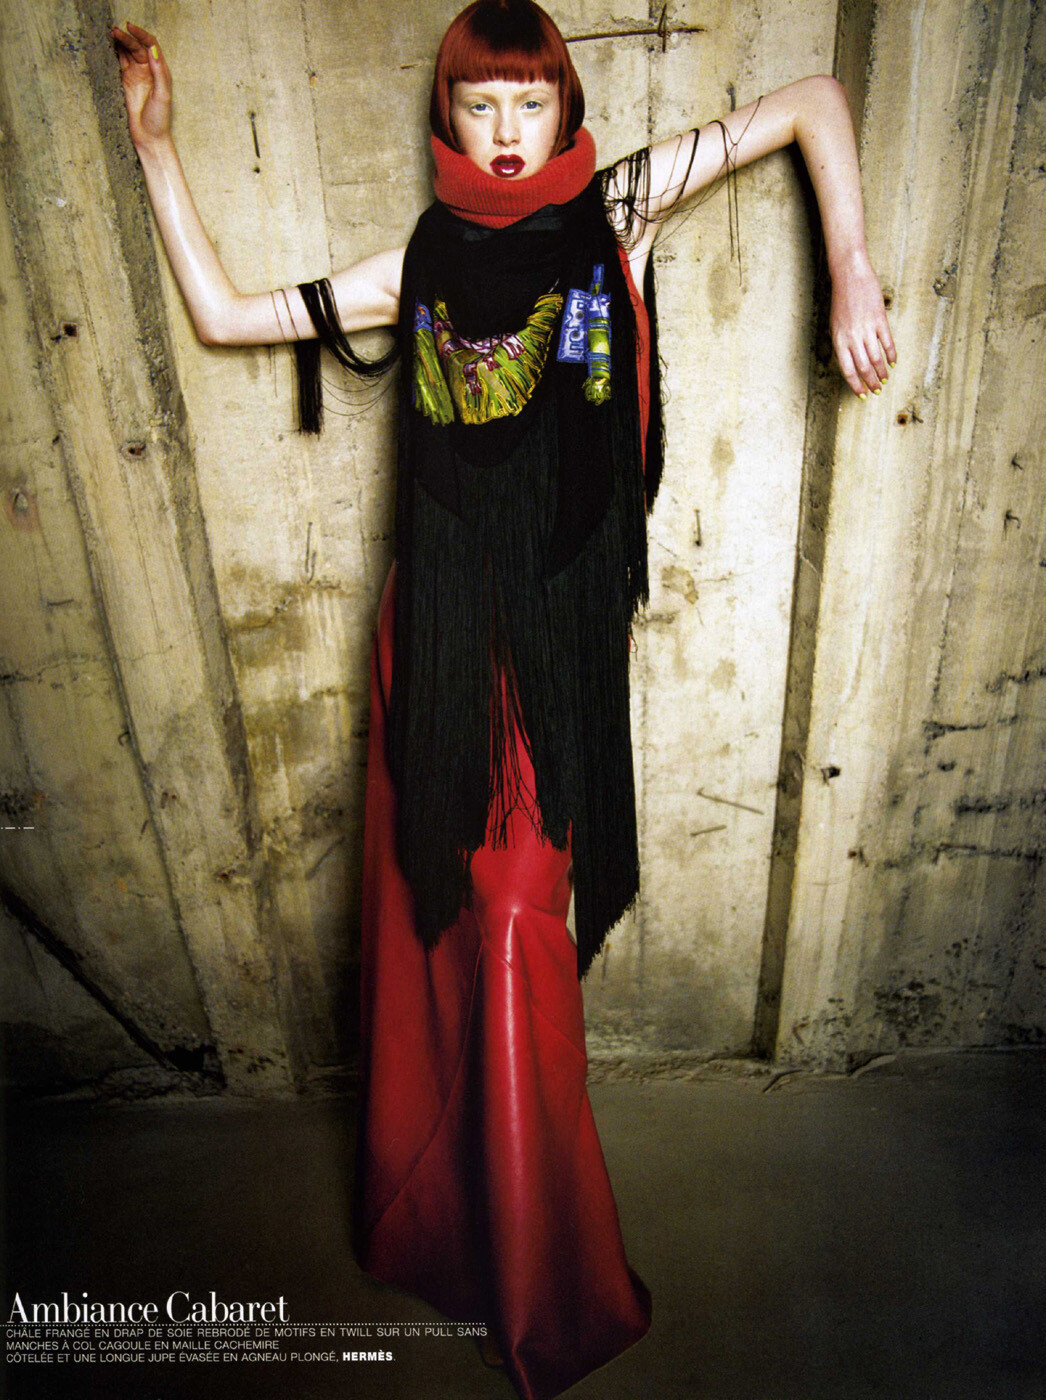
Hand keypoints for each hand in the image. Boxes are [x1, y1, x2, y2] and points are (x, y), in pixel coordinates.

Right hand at [111, 22, 171, 152]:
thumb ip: (159, 72)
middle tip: (115, 31)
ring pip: (127, 52)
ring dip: (120, 42)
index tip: (130, 28)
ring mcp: (136, 75)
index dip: (141, 34)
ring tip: (110, 33)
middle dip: (127, 37)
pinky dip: (114, 52)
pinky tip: (108, 45)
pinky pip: (119, 62)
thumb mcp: (162, 95)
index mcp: (160, 71)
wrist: (149, 137)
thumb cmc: (159, 119)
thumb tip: (152, 50)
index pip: (151, 45)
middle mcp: (148, 70)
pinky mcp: (125, 81)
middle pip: (137, 46)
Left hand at [829, 251, 896, 397]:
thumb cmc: (841, 301)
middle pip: (863, 368)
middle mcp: (852, 337)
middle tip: (877, 391)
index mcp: (839, 340)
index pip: (848, 370)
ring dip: (882, 371)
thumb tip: (851, 363)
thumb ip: (842, 344)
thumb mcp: (835, 325)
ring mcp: (867, 328)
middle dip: (871, 382)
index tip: (862, 394)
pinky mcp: (880, 319)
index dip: (856, 384)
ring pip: (876, 358)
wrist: (850, 276)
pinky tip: (893, 362)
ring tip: (885, 379)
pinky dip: (891, 354)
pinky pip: (887, 342)